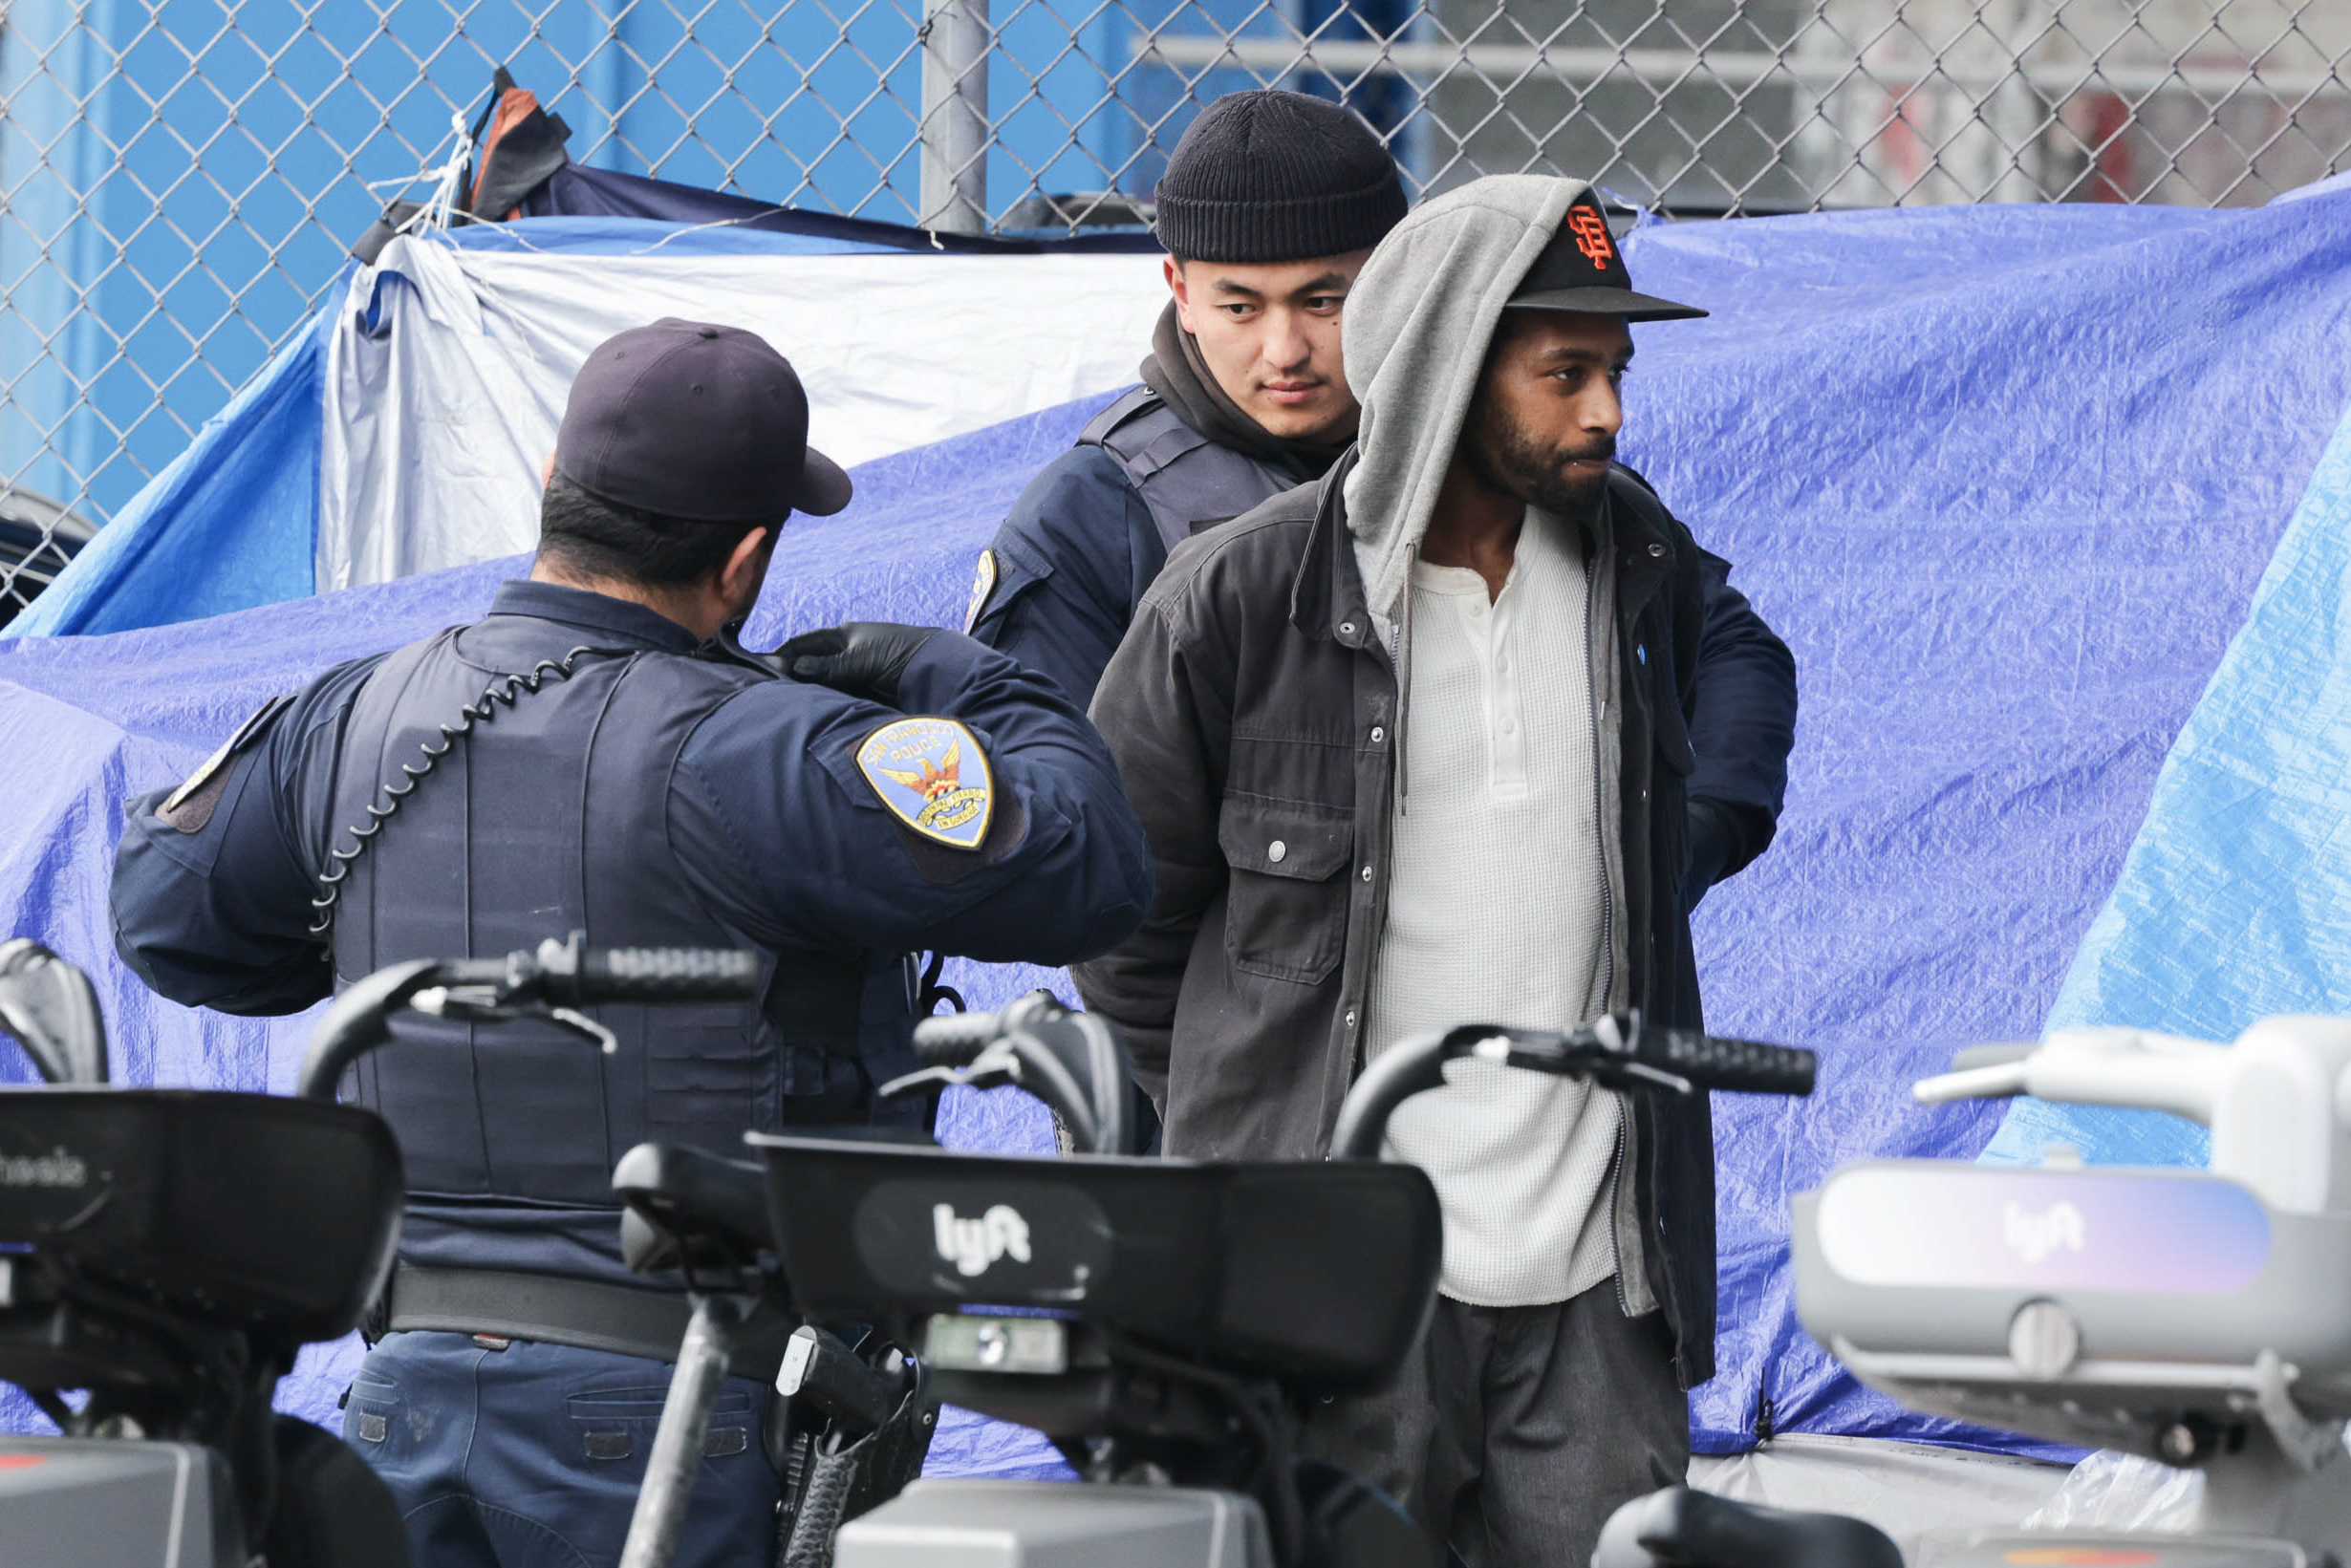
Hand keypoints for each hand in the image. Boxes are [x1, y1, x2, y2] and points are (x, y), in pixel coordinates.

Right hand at [780, 622, 943, 706]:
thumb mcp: (860, 658)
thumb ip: (828, 667)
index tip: (761, 667)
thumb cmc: (899, 653)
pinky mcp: (864, 694)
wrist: (937, 668)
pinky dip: (824, 704)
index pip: (804, 644)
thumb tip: (793, 668)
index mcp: (844, 637)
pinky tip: (809, 714)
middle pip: (810, 666)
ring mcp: (854, 674)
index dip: (783, 654)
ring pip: (821, 685)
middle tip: (766, 693)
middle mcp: (846, 654)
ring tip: (781, 707)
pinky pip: (837, 698)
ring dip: (806, 694)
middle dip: (791, 677)